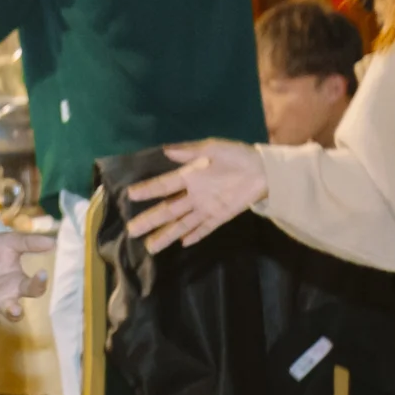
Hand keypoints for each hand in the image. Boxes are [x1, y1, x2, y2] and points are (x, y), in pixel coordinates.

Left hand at [0, 231, 51, 328]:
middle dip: (14, 312)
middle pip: (13, 312)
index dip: (39, 283)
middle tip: (14, 309)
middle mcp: (3, 300)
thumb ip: (29, 243)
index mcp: (16, 285)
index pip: (33, 289)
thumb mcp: (9, 242)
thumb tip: (53, 242)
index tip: (42, 272)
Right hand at [126, 139, 267, 253]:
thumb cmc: (236, 155)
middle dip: (150, 220)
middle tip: (132, 230)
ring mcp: (206, 207)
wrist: (265, 169)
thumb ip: (188, 152)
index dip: (148, 190)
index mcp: (189, 176)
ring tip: (151, 247)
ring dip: (167, 234)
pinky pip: (205, 228)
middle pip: (168, 210)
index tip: (130, 196)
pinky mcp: (221, 216)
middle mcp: (193, 195)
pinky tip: (182, 244)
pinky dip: (195, 235)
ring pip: (182, 223)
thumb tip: (165, 150)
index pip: (163, 186)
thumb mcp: (212, 148)